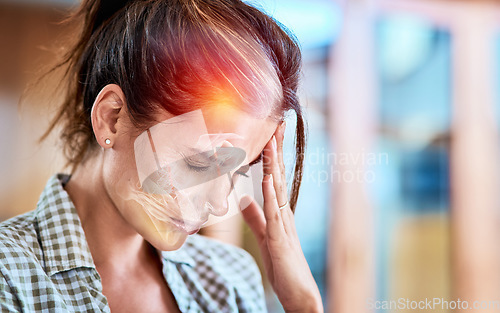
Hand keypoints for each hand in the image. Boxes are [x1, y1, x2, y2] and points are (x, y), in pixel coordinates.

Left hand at [240, 122, 322, 312]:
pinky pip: (274, 212)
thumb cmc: (284, 266)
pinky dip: (270, 193)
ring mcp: (284, 224)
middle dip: (276, 150)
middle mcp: (284, 212)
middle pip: (279, 175)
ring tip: (270, 141)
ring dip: (273, 164)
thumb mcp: (266, 236)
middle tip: (276, 124)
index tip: (269, 134)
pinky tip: (267, 177)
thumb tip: (244, 198)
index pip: (274, 177)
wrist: (300, 293)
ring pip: (278, 188)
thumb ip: (255, 217)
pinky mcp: (281, 238)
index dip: (272, 156)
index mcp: (280, 211)